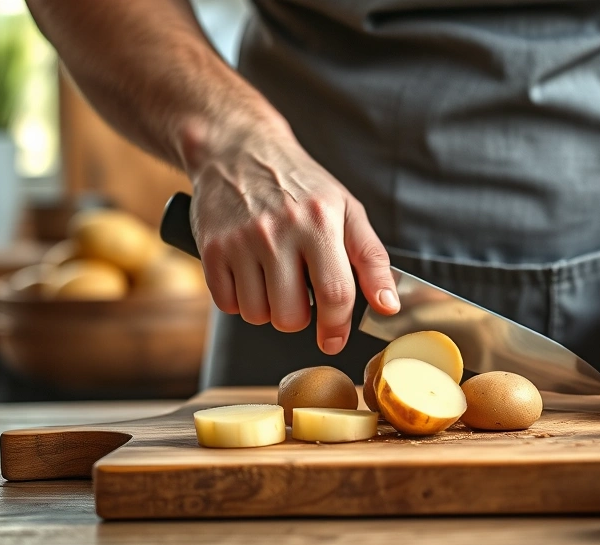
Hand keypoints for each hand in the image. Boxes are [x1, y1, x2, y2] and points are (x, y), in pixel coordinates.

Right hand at [186, 122, 398, 354]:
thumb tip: (388, 305)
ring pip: (259, 315)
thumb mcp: (346, 210)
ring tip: (274, 279)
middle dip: (300, 318)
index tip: (334, 339)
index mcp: (319, 222)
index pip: (335, 294)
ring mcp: (241, 241)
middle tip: (300, 295)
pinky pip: (229, 305)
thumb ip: (372, 259)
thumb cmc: (300, 185)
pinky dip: (240, 301)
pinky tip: (249, 276)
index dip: (338, 327)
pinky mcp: (211, 249)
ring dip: (269, 310)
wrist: (238, 150)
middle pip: (292, 314)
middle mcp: (279, 231)